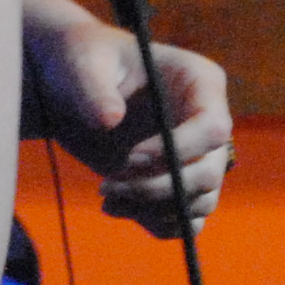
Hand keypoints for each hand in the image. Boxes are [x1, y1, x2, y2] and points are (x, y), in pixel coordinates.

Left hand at [26, 0, 233, 236]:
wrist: (69, 87)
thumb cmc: (82, 60)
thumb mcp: (81, 63)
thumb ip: (94, 89)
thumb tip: (110, 120)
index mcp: (199, 82)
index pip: (214, 127)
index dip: (179, 149)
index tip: (130, 156)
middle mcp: (206, 121)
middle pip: (209, 172)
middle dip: (159, 187)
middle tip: (107, 185)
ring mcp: (194, 155)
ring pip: (200, 203)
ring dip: (153, 209)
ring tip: (105, 195)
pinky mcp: (176, 182)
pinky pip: (185, 220)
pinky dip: (154, 223)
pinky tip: (114, 207)